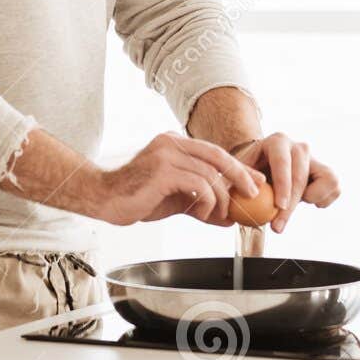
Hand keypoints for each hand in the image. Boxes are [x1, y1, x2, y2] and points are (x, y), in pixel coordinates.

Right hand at [91, 132, 261, 226]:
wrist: (105, 199)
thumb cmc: (137, 198)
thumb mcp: (176, 198)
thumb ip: (201, 202)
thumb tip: (229, 217)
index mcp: (174, 143)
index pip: (214, 152)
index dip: (237, 167)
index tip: (255, 182)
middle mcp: (171, 142)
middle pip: (218, 156)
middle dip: (240, 176)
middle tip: (253, 194)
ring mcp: (166, 154)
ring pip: (210, 173)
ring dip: (222, 199)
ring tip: (219, 215)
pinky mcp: (162, 170)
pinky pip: (198, 184)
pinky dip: (208, 202)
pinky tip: (202, 214)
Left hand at [232, 133, 339, 232]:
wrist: (264, 165)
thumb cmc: (249, 169)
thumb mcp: (239, 171)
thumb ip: (240, 182)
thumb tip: (244, 200)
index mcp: (277, 141)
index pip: (282, 161)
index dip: (282, 184)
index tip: (278, 206)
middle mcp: (299, 147)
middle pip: (301, 176)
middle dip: (291, 204)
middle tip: (277, 226)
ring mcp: (315, 158)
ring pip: (327, 179)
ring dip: (312, 197)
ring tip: (293, 201)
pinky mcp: (326, 171)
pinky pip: (335, 188)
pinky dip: (323, 200)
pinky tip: (306, 201)